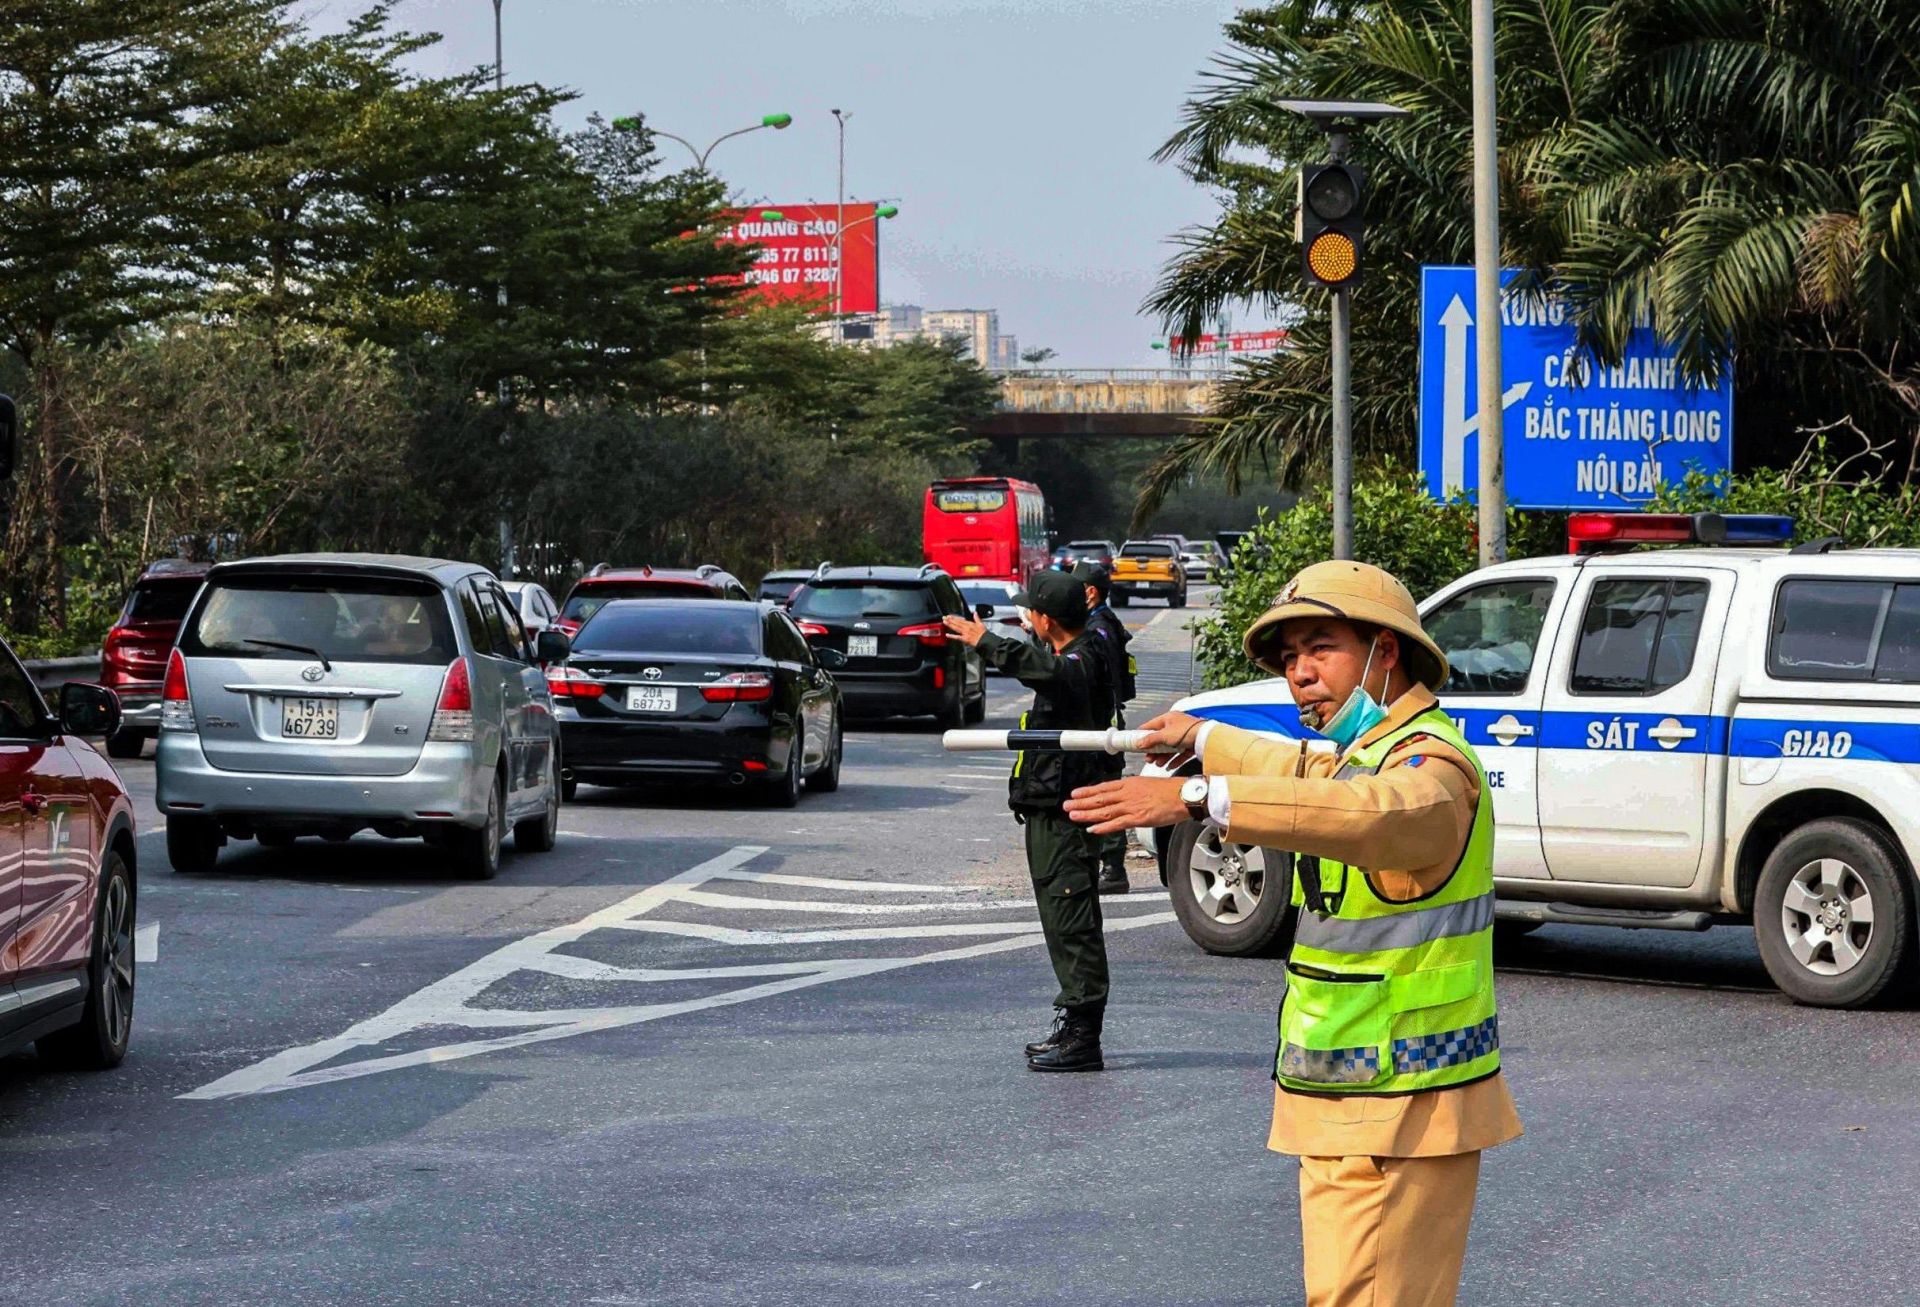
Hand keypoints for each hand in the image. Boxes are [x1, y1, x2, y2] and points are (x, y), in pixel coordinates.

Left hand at [942, 613, 986, 645]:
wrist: (985, 640)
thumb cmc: (983, 634)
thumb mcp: (981, 624)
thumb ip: (977, 618)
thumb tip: (975, 613)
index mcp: (970, 624)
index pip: (960, 620)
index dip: (954, 617)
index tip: (949, 616)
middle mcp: (966, 627)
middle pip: (957, 623)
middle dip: (950, 620)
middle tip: (944, 617)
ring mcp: (965, 633)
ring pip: (956, 628)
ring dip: (950, 625)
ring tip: (945, 622)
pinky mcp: (965, 639)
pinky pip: (957, 637)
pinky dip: (952, 636)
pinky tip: (947, 635)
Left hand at [1064, 776, 1190, 834]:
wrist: (1184, 795)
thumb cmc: (1170, 790)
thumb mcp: (1147, 784)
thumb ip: (1134, 790)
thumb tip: (1124, 795)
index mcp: (1130, 784)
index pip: (1104, 788)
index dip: (1088, 791)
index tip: (1075, 793)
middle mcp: (1127, 794)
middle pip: (1100, 799)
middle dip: (1081, 802)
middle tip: (1067, 805)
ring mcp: (1131, 806)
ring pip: (1104, 811)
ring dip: (1087, 814)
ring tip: (1074, 815)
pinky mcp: (1138, 818)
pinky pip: (1117, 823)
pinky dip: (1103, 827)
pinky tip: (1093, 829)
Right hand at [1134, 710, 1203, 757]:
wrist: (1207, 738)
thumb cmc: (1188, 731)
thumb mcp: (1164, 735)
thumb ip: (1151, 739)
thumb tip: (1139, 742)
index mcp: (1168, 719)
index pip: (1151, 725)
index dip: (1142, 734)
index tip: (1136, 742)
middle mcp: (1176, 726)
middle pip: (1160, 739)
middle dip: (1154, 750)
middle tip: (1148, 757)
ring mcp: (1184, 736)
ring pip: (1170, 748)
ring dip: (1163, 756)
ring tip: (1158, 763)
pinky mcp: (1191, 745)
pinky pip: (1180, 753)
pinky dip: (1174, 760)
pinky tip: (1169, 766)